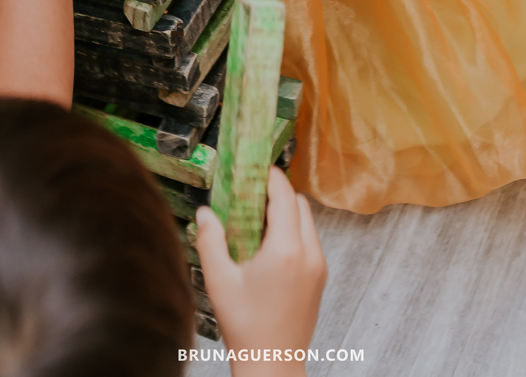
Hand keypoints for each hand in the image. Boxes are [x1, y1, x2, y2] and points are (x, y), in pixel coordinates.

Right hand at [196, 166, 326, 357]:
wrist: (272, 366)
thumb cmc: (246, 328)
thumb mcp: (219, 282)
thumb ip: (210, 241)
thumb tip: (205, 212)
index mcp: (286, 250)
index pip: (284, 195)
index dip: (270, 176)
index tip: (254, 167)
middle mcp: (309, 253)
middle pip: (299, 204)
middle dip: (277, 193)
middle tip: (250, 194)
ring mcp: (319, 266)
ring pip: (307, 221)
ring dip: (286, 213)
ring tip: (256, 221)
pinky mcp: (320, 278)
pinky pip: (310, 240)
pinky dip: (293, 232)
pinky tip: (268, 246)